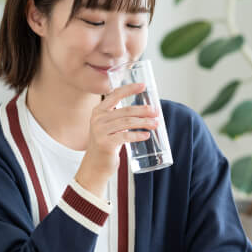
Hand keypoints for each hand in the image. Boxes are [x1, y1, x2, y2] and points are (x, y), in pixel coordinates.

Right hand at [75, 82, 158, 198]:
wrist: (95, 166)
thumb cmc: (107, 145)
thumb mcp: (110, 127)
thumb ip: (121, 117)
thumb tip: (147, 110)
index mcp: (99, 111)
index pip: (115, 94)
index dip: (130, 89)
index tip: (143, 86)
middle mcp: (98, 118)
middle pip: (125, 110)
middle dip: (143, 110)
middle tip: (156, 112)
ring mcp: (100, 131)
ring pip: (127, 122)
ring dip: (144, 122)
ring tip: (155, 124)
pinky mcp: (105, 143)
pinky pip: (125, 136)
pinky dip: (137, 135)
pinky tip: (146, 135)